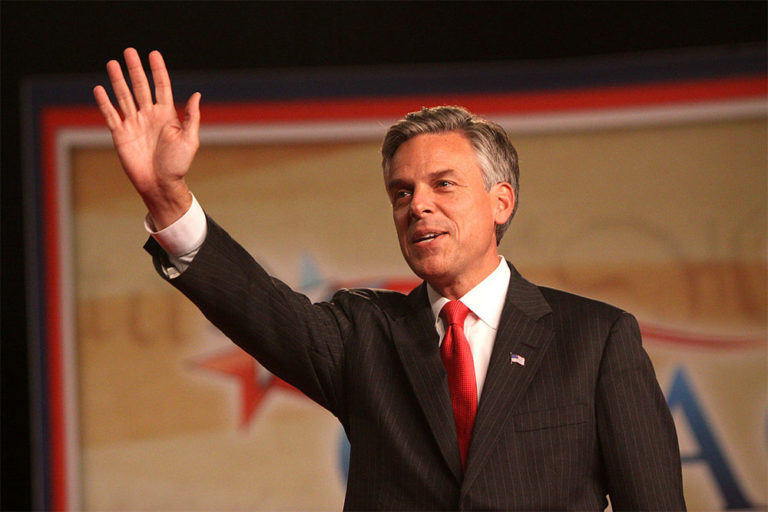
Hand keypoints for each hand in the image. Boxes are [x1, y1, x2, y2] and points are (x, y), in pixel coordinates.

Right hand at [93, 48, 199, 228]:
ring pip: (124, 96)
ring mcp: (134, 123)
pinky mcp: (121, 134)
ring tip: (113, 62)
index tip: (154, 54)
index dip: (158, 70)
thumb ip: (191, 117)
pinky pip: (111, 115)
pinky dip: (105, 102)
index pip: (161, 87)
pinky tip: (99, 89)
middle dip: (135, 69)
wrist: (160, 184)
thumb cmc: (178, 165)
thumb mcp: (190, 139)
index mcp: (167, 115)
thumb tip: (196, 94)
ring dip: (118, 80)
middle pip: (141, 86)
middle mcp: (149, 116)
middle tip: (129, 51)